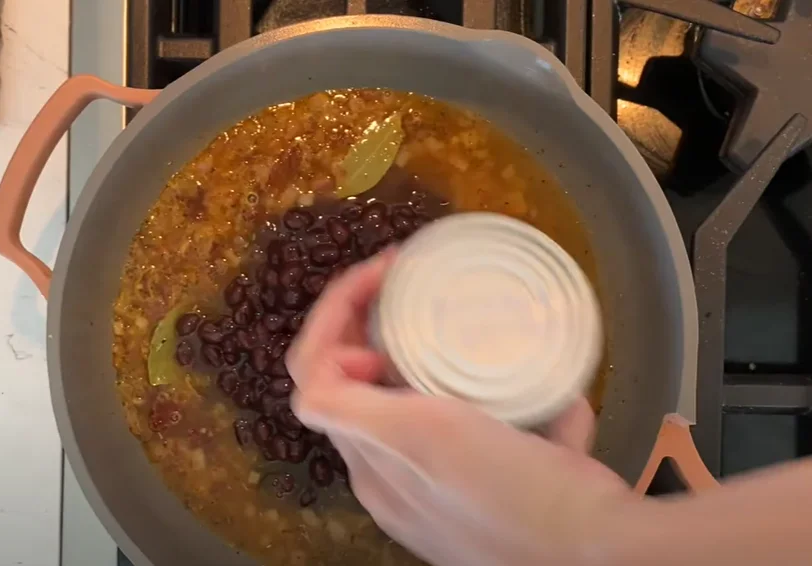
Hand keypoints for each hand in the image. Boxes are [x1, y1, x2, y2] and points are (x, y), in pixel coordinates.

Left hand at [287, 251, 634, 565]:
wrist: (607, 553)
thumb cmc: (514, 493)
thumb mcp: (423, 439)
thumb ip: (349, 410)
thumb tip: (308, 376)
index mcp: (373, 462)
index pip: (321, 374)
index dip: (337, 312)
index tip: (384, 273)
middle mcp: (400, 476)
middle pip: (365, 381)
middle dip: (377, 321)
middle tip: (411, 277)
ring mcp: (447, 482)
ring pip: (422, 398)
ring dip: (433, 351)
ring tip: (461, 314)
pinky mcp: (496, 486)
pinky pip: (487, 426)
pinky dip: (503, 396)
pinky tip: (536, 380)